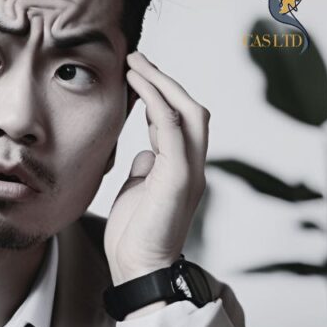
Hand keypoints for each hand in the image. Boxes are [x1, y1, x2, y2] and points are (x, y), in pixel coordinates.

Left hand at [104, 52, 209, 286]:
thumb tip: (144, 152)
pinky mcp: (181, 178)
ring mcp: (190, 170)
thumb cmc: (135, 235)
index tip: (135, 73)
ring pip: (188, 112)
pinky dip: (158, 102)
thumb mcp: (138, 192)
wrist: (138, 269)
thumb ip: (145, 170)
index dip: (158, 93)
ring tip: (135, 63)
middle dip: (164, 80)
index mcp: (181, 167)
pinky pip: (173, 129)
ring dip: (161, 84)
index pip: (177, 120)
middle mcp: (192, 165)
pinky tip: (139, 85)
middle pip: (190, 108)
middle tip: (135, 58)